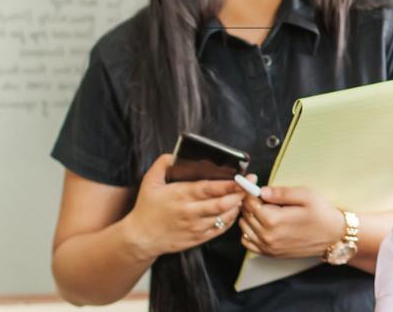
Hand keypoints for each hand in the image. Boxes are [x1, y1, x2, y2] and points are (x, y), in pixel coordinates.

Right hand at [122, 153, 244, 258]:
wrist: (140, 238)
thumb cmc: (146, 208)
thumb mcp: (149, 182)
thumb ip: (162, 164)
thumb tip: (174, 154)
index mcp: (181, 195)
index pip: (211, 189)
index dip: (230, 184)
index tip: (244, 178)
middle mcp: (190, 212)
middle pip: (222, 203)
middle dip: (241, 193)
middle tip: (252, 184)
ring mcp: (195, 227)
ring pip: (224, 217)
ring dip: (238, 206)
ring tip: (245, 196)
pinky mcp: (198, 238)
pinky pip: (220, 229)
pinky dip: (231, 219)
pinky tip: (234, 210)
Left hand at [238, 185, 343, 258]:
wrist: (334, 236)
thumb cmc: (323, 215)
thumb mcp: (306, 196)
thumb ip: (282, 192)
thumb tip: (262, 191)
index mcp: (274, 221)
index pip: (250, 203)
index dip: (250, 191)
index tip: (255, 185)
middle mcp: (268, 236)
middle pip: (246, 214)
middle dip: (250, 202)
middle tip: (262, 195)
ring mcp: (268, 247)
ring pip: (244, 227)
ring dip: (249, 216)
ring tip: (263, 208)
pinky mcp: (271, 253)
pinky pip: (248, 242)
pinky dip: (249, 232)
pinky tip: (261, 224)